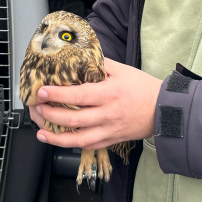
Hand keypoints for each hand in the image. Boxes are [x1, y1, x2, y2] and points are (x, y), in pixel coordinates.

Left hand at [28, 58, 162, 149]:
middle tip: (37, 109)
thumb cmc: (143, 88)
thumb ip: (99, 64)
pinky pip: (90, 146)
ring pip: (79, 139)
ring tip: (42, 133)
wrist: (164, 110)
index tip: (42, 92)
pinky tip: (61, 141)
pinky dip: (73, 145)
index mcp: (109, 94)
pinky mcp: (112, 140)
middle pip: (73, 119)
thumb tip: (79, 56)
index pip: (78, 96)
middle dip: (50, 115)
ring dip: (57, 138)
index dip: (57, 95)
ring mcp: (110, 130)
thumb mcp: (122, 70)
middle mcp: (108, 114)